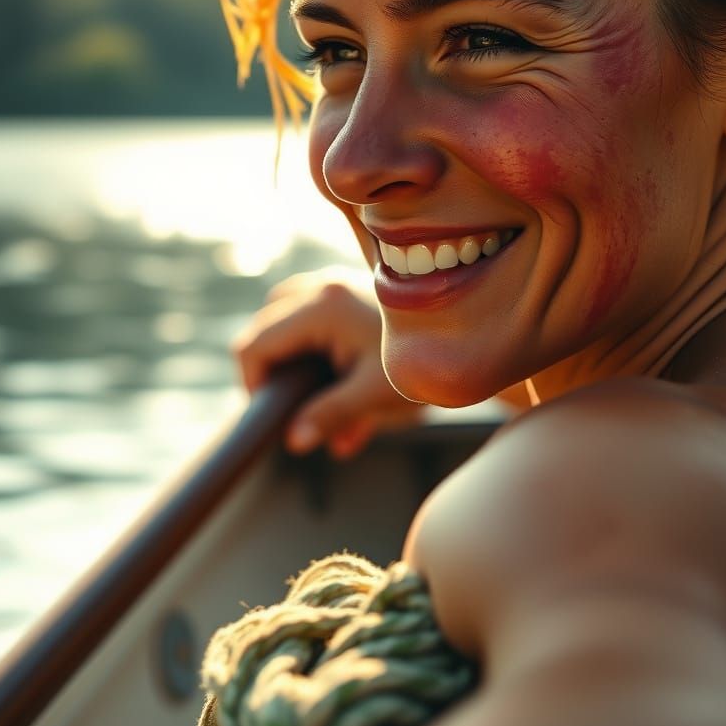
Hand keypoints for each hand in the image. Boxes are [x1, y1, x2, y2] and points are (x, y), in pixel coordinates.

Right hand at [234, 270, 424, 457]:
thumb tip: (292, 441)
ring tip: (312, 395)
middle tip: (293, 410)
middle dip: (273, 373)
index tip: (274, 416)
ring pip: (282, 318)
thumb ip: (331, 416)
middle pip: (263, 327)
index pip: (256, 344)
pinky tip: (334, 378)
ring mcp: (334, 284)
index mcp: (323, 309)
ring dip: (290, 358)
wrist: (472, 332)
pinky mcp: (347, 291)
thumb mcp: (377, 395)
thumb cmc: (427, 361)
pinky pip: (306, 312)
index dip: (253, 384)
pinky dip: (309, 345)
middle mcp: (321, 288)